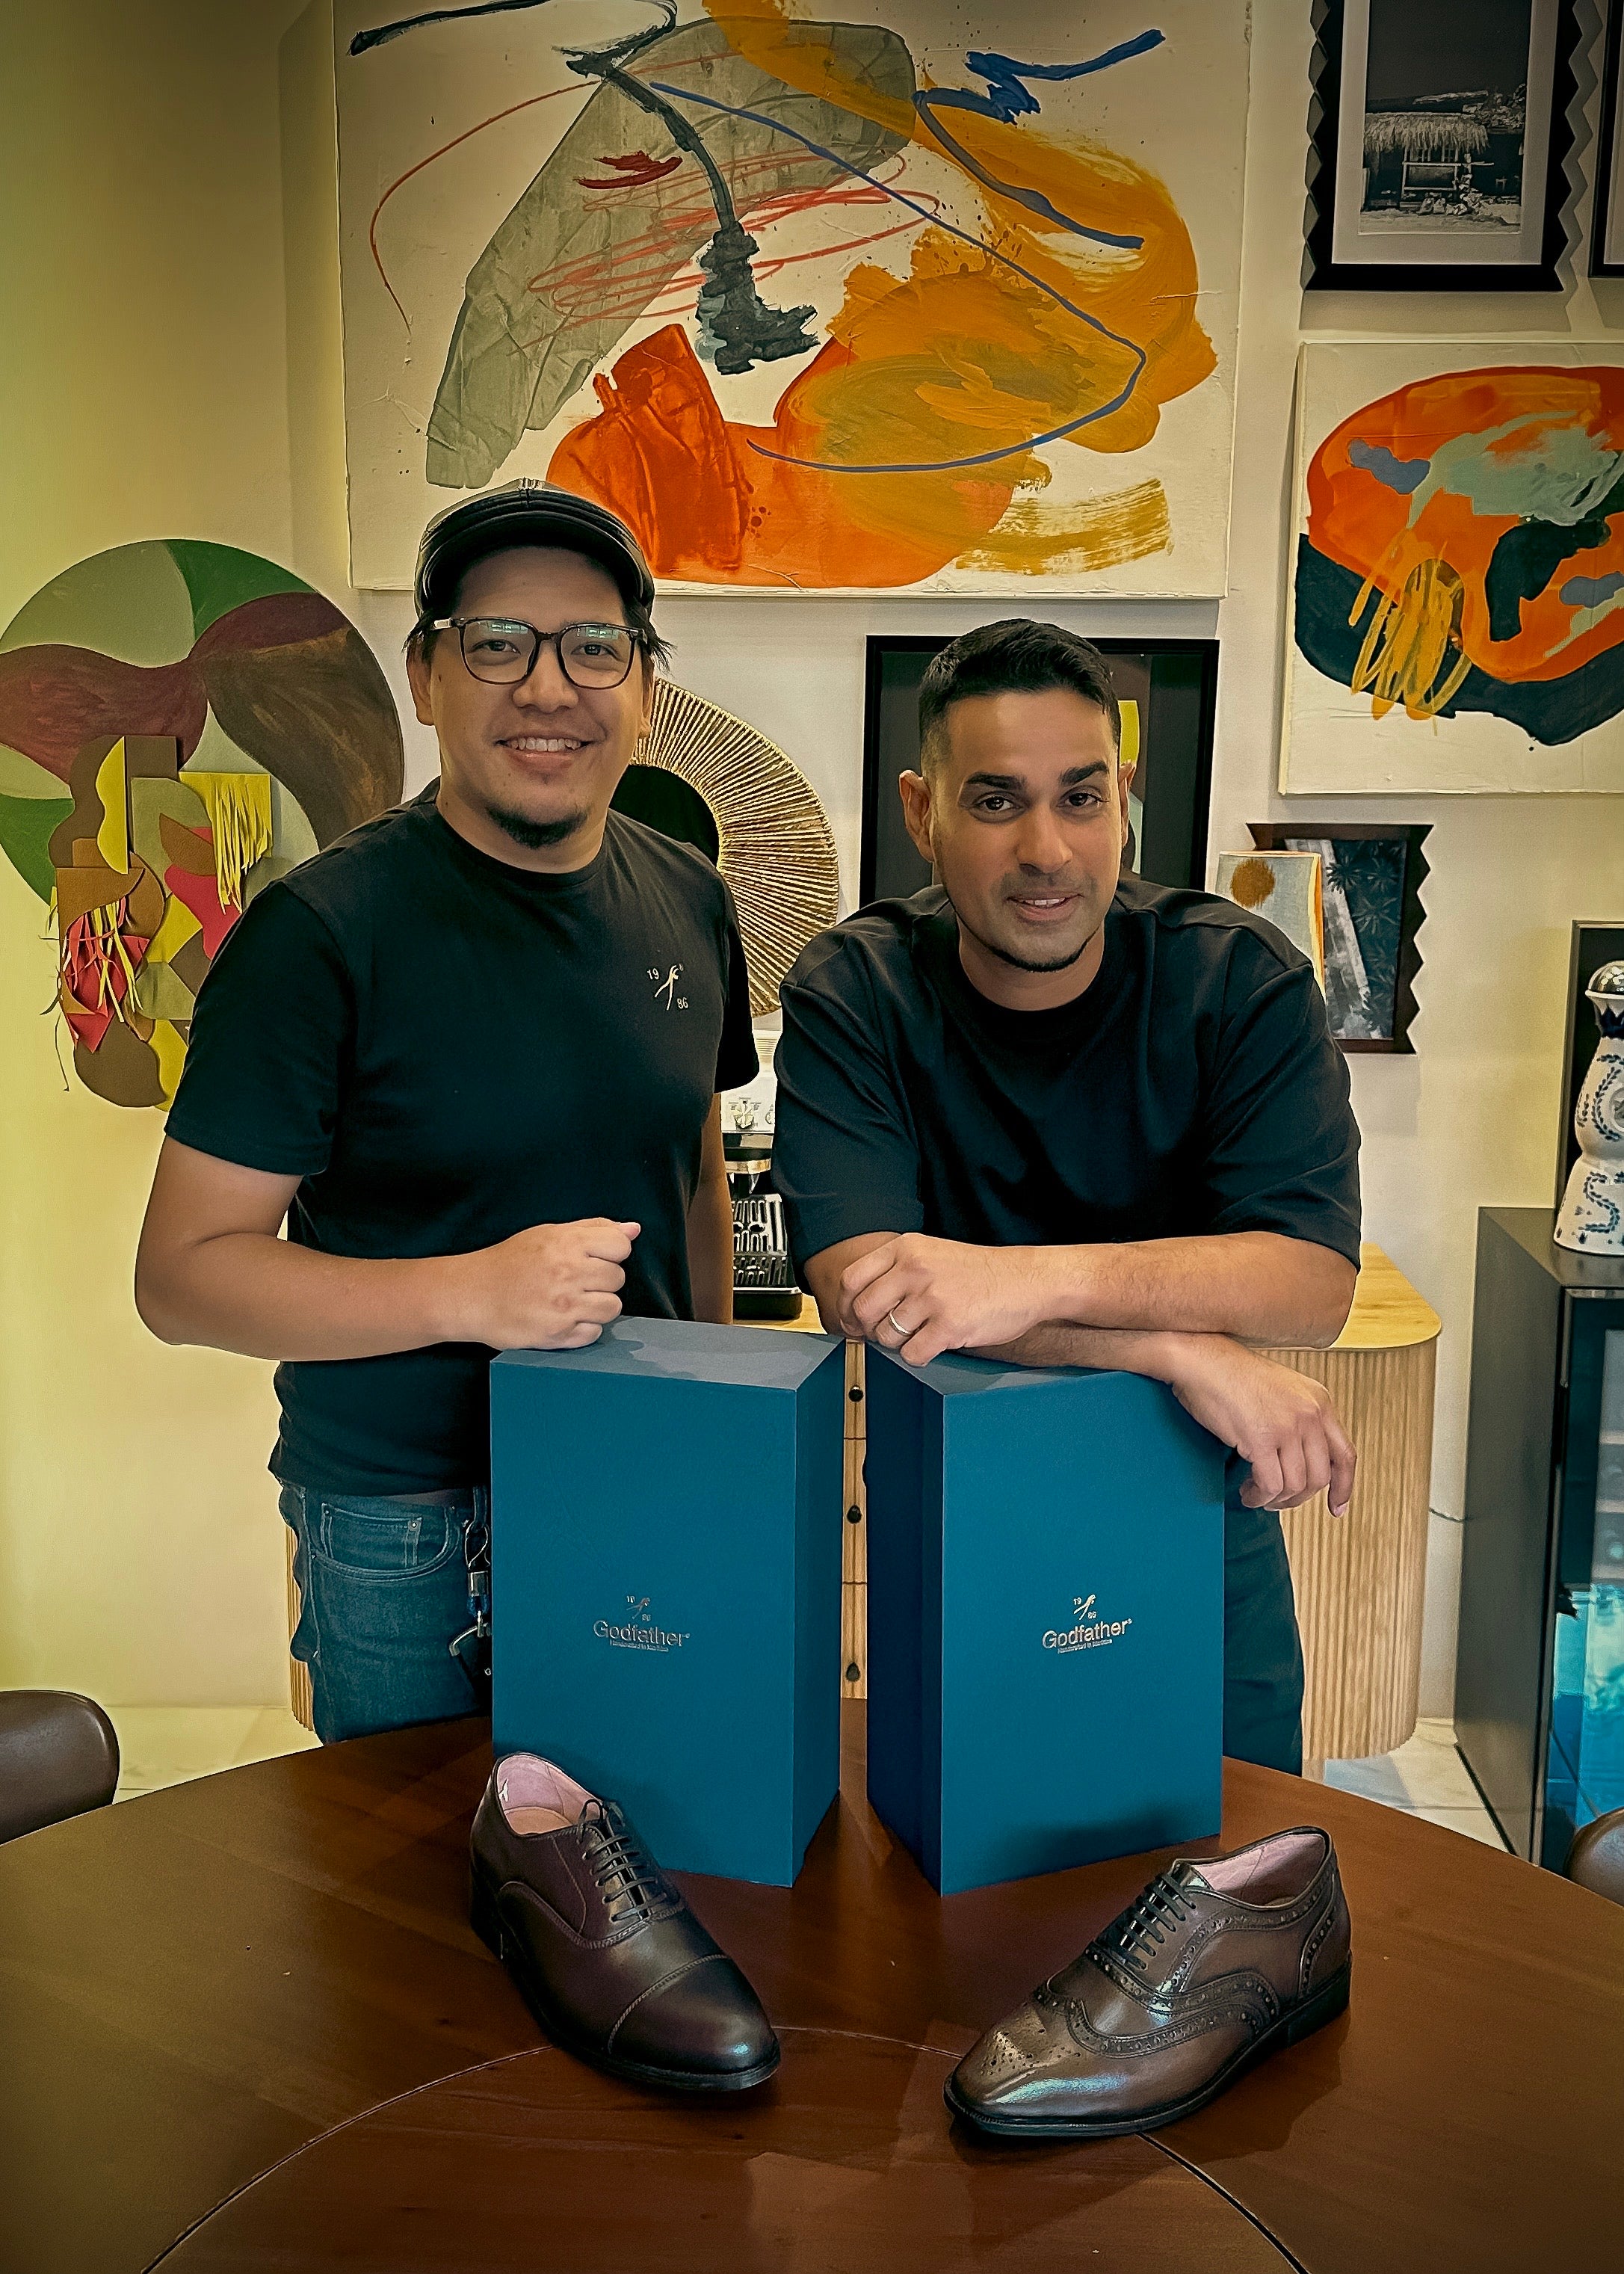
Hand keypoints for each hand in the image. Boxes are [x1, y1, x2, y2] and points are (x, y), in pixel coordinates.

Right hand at [445, 1218, 638, 1350]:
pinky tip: (564, 1318)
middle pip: (618, 1278)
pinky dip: (583, 1328)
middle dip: (602, 1280)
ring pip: (612, 1308)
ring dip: (597, 1305)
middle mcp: (568, 1274)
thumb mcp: (549, 1234)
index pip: (621, 1246)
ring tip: (573, 1301)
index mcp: (567, 1244)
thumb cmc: (509, 1262)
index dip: (612, 1252)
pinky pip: (594, 1333)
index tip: (595, 1257)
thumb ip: (593, 1229)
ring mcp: (564, 1307)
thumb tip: (633, 1230)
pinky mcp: (558, 1334)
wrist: (471, 1294)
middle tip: (576, 1280)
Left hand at [838, 1235, 1056, 1363]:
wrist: (1027, 1280)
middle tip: (885, 1333)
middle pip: (863, 1310)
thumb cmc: (980, 1272)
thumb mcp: (932, 1254)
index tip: (850, 1320)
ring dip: (898, 1343)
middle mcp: (915, 1269)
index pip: (851, 1279)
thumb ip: (895, 1272)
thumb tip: (855, 1310)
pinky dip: (919, 1356)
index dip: (844, 1305)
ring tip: (921, 1333)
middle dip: (869, 1329)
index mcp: (907, 1248)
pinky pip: (912, 1354)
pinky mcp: (950, 1326)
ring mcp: (933, 1297)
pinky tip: (935, 1344)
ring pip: (886, 1336)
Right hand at [1162, 1335, 1355, 1514]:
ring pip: (1295, 1486)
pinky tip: (1248, 1492)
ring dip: (1275, 1499)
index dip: (1343, 1488)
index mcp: (1320, 1401)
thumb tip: (1304, 1461)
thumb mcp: (1285, 1391)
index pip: (1345, 1455)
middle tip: (1280, 1499)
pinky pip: (1270, 1485)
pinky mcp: (1261, 1439)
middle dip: (1299, 1498)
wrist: (1203, 1361)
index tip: (1336, 1506)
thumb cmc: (1233, 1375)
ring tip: (1257, 1494)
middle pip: (1320, 1477)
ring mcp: (1287, 1427)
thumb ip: (1302, 1420)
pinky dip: (1259, 1496)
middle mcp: (1310, 1414)